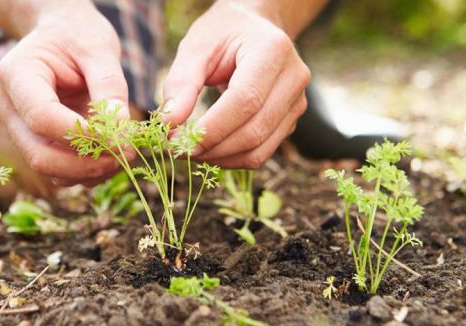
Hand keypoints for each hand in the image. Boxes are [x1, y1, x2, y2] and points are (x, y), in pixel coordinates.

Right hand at [0, 1, 129, 185]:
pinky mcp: (38, 143)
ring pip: (49, 169)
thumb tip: (120, 130)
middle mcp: (10, 107)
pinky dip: (88, 172)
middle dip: (86, 163)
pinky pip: (60, 171)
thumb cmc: (79, 35)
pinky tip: (114, 156)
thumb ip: (110, 87)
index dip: (83, 135)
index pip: (42, 117)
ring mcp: (20, 129)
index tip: (121, 139)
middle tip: (127, 155)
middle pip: (39, 154)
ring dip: (90, 172)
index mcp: (16, 74)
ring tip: (125, 155)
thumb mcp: (99, 49)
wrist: (64, 35)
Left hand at [162, 0, 310, 168]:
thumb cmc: (223, 34)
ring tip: (190, 150)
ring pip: (259, 149)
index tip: (175, 140)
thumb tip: (168, 124)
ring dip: (220, 158)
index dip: (211, 128)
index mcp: (273, 50)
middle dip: (211, 148)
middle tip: (177, 149)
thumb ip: (181, 84)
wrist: (254, 27)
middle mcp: (293, 78)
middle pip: (254, 130)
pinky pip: (261, 153)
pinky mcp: (289, 121)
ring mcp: (297, 103)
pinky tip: (208, 150)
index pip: (245, 100)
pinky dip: (231, 158)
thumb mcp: (196, 47)